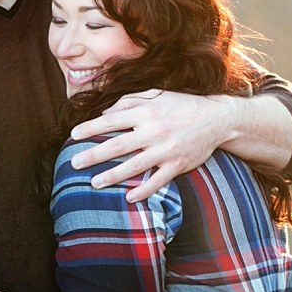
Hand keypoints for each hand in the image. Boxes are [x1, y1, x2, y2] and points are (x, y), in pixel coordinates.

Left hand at [70, 90, 235, 201]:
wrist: (217, 119)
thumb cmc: (183, 105)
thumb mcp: (157, 95)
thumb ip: (130, 101)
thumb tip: (105, 112)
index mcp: (147, 112)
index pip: (112, 120)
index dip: (91, 128)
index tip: (74, 135)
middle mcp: (155, 131)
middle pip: (118, 145)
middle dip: (94, 155)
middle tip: (75, 163)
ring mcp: (167, 149)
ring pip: (134, 165)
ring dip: (112, 175)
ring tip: (94, 183)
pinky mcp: (178, 164)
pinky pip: (158, 180)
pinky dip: (144, 190)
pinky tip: (129, 197)